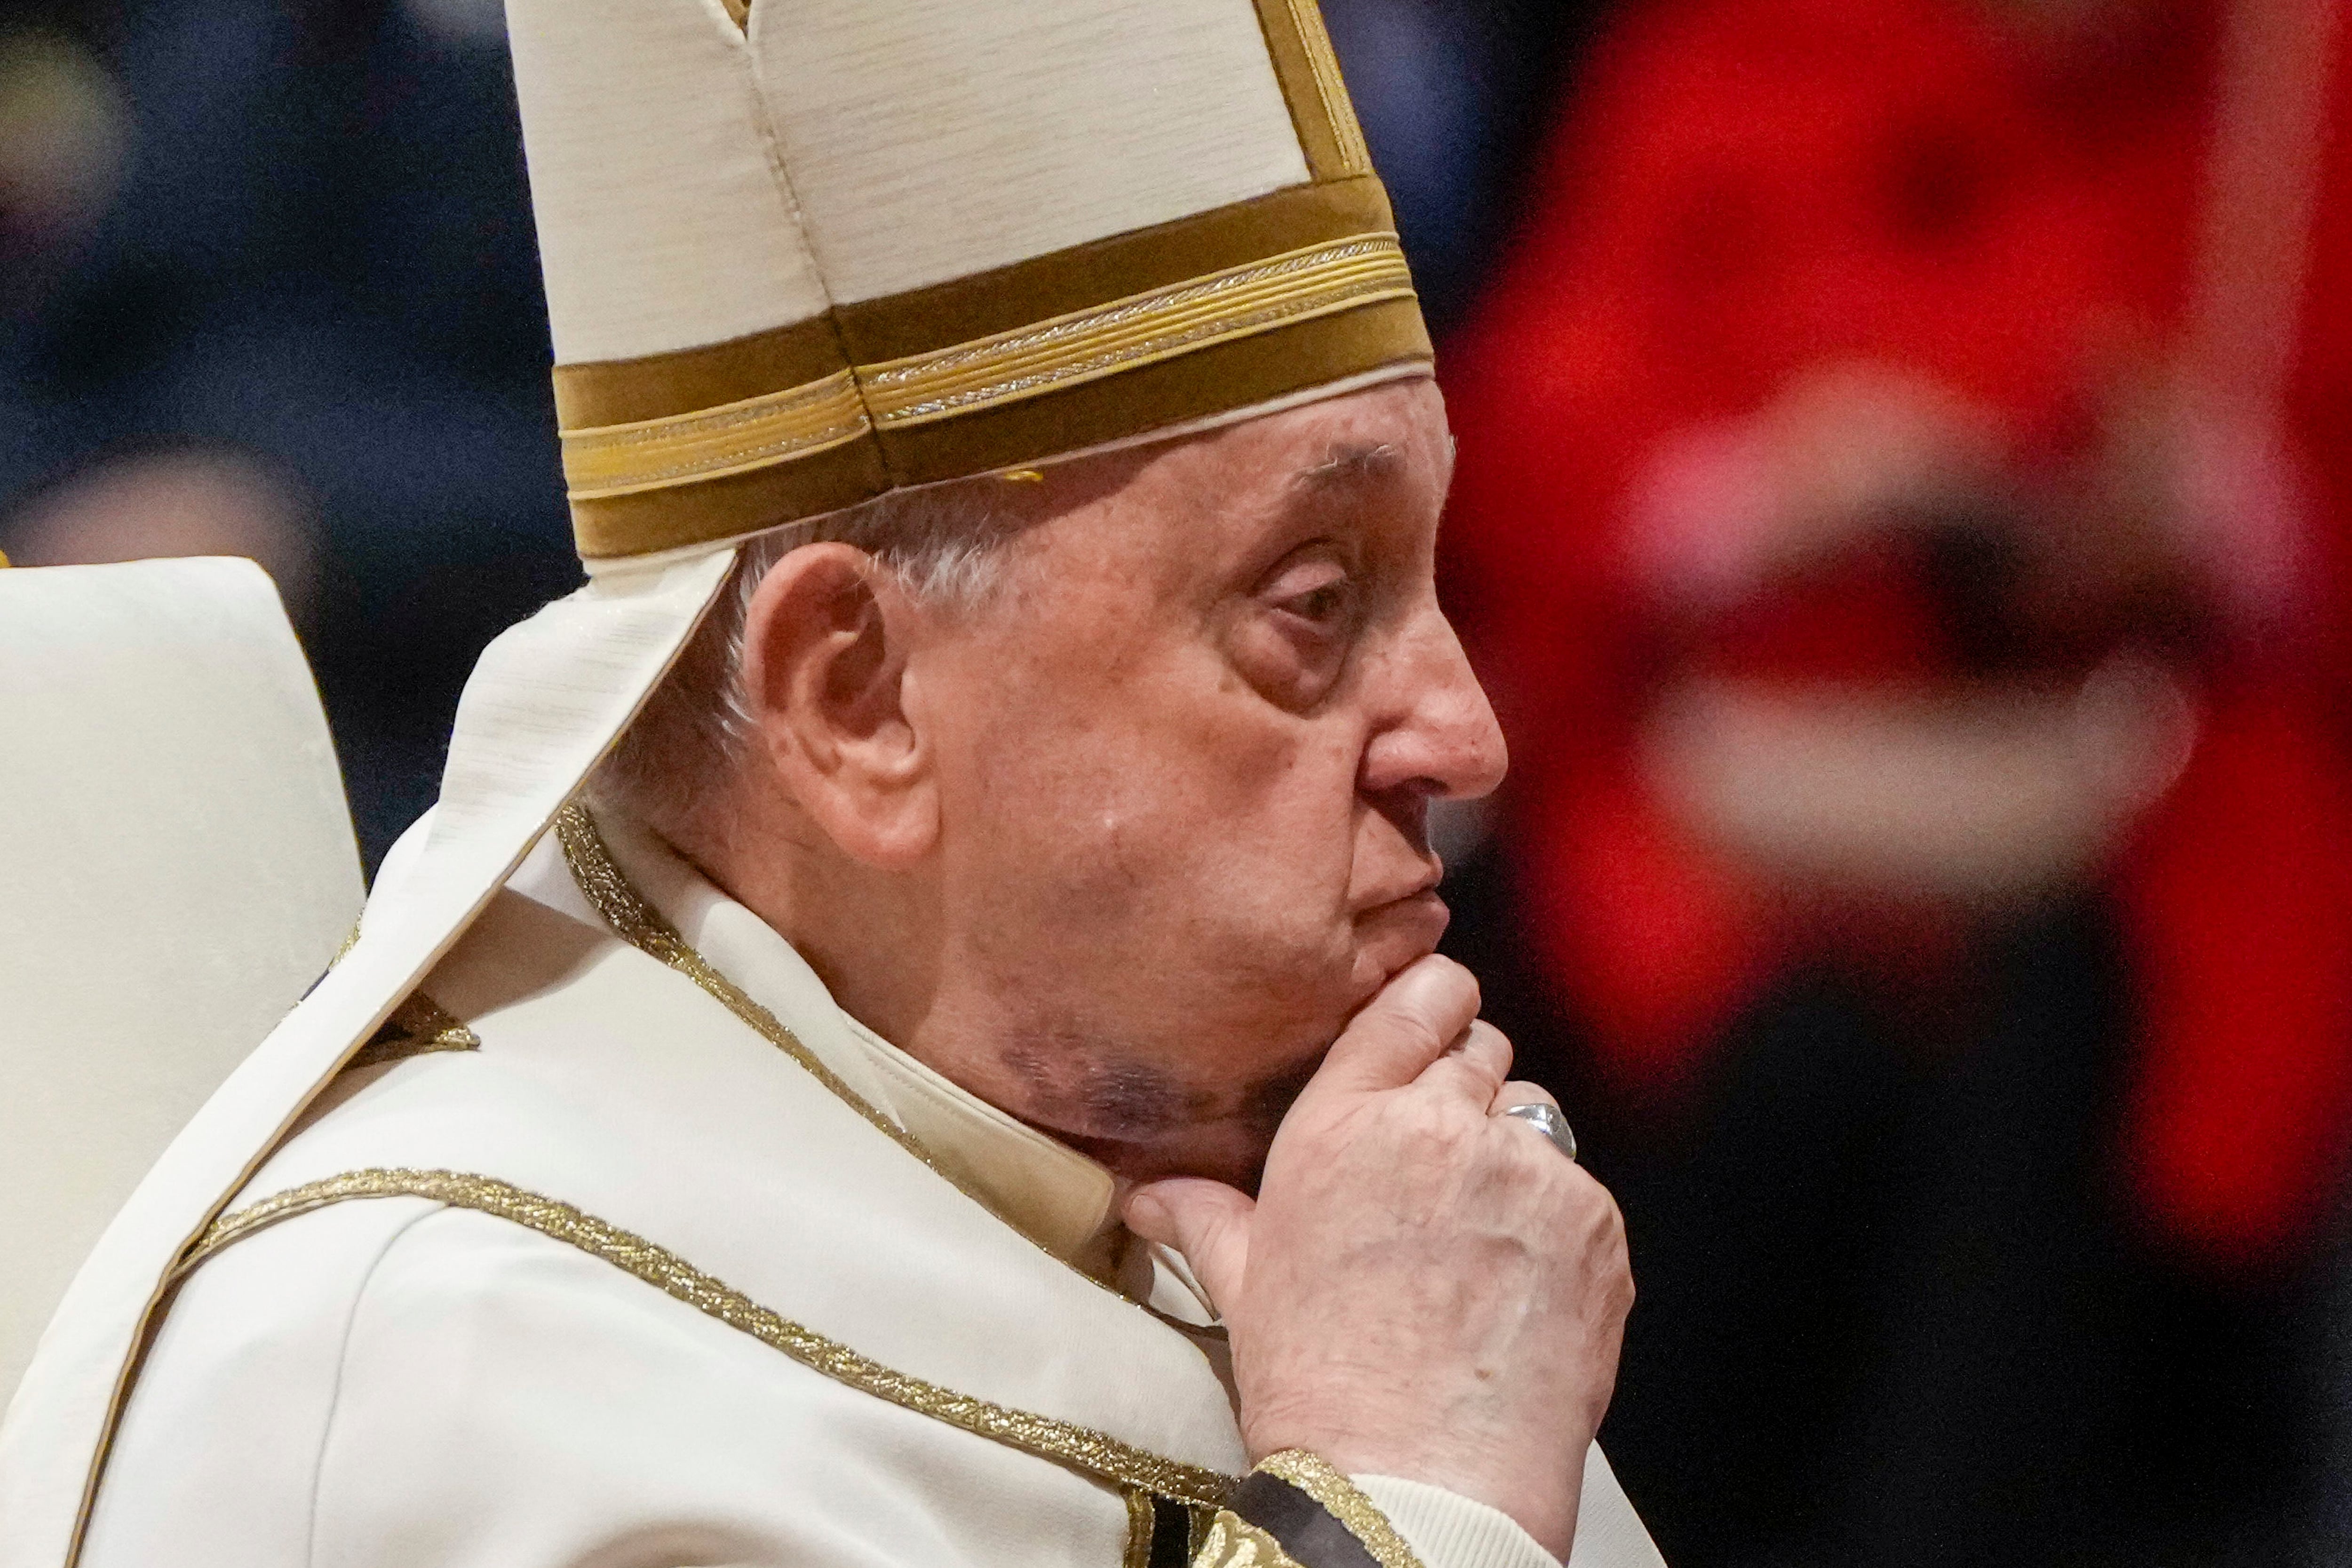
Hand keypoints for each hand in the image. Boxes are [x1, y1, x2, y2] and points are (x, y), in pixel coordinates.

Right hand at [1123, 956, 1631, 1557]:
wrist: (1417, 1483)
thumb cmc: (1324, 1391)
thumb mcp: (1247, 1291)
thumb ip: (1205, 1217)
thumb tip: (1147, 1191)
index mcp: (1342, 1127)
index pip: (1413, 1005)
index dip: (1435, 1002)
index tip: (1441, 1015)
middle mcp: (1438, 1128)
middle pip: (1482, 1051)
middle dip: (1467, 1092)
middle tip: (1447, 1163)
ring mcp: (1526, 1172)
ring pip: (1537, 1119)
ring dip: (1515, 1158)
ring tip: (1483, 1240)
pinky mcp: (1592, 1225)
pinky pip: (1581, 1191)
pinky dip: (1561, 1226)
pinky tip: (1522, 1286)